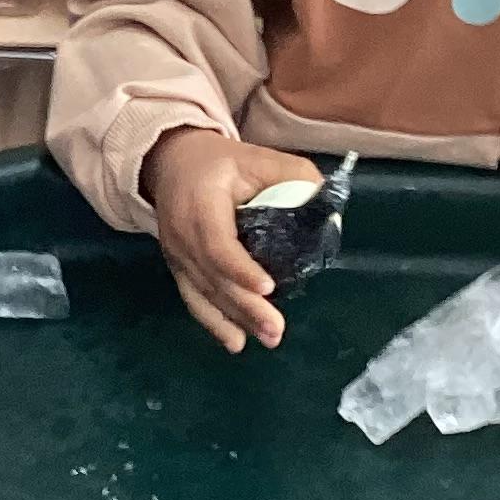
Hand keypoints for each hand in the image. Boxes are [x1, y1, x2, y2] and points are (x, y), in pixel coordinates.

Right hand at [138, 131, 306, 354]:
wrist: (171, 163)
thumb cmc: (219, 162)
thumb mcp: (257, 157)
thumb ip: (293, 175)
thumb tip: (328, 207)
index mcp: (200, 205)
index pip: (216, 244)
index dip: (240, 269)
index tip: (268, 287)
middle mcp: (181, 234)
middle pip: (212, 277)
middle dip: (245, 306)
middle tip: (276, 329)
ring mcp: (176, 255)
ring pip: (205, 293)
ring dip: (235, 319)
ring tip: (266, 338)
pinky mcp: (179, 268)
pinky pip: (194, 299)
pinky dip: (214, 323)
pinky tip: (235, 343)